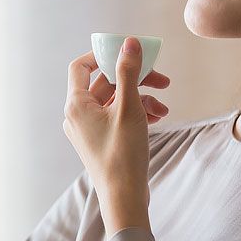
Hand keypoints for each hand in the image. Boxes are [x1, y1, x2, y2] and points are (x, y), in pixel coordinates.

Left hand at [62, 37, 169, 233]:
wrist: (124, 198)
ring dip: (141, 97)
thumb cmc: (123, 156)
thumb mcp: (129, 109)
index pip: (81, 66)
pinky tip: (159, 116)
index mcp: (76, 105)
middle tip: (160, 78)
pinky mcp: (102, 140)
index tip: (127, 51)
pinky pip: (118, 116)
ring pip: (116, 101)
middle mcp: (78, 116)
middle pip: (105, 83)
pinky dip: (137, 112)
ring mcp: (89, 129)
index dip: (102, 55)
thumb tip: (129, 43)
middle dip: (134, 78)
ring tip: (164, 105)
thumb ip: (129, 73)